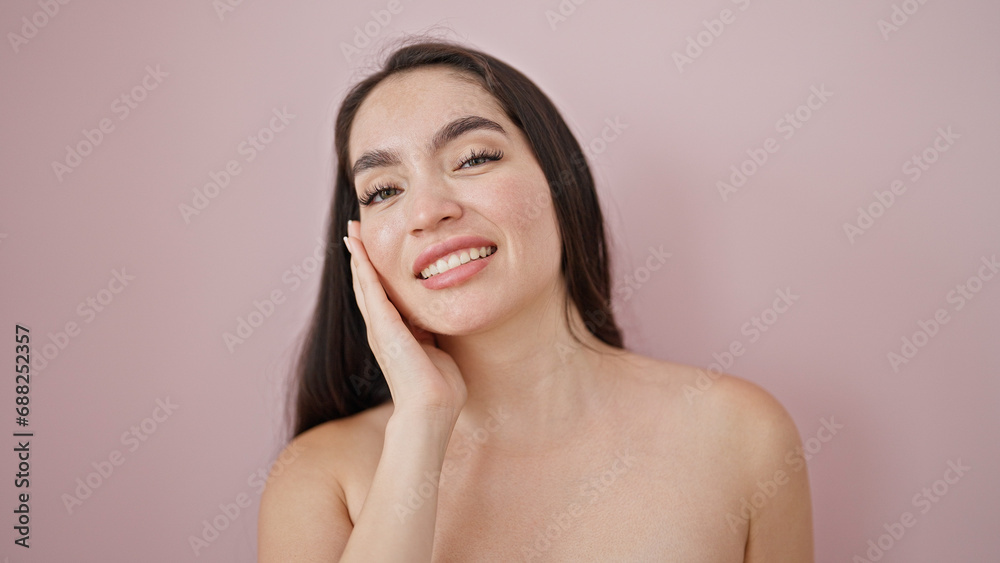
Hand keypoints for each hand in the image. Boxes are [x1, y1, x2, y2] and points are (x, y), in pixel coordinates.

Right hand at [344, 220, 466, 420]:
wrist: (432, 410)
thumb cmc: (440, 389)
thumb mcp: (438, 351)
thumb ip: (434, 335)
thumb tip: (439, 324)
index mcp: (397, 334)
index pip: (384, 295)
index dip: (378, 271)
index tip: (374, 249)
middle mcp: (383, 330)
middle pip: (368, 285)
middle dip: (362, 258)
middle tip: (354, 230)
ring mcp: (380, 329)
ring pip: (365, 284)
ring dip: (358, 256)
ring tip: (352, 232)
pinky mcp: (384, 328)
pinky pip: (371, 291)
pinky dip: (364, 268)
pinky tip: (359, 250)